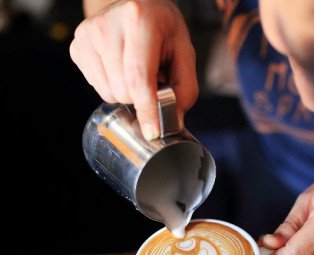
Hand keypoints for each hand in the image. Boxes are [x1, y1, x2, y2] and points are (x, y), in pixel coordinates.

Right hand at [70, 0, 197, 140]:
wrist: (138, 4)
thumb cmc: (163, 29)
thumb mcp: (184, 52)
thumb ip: (185, 87)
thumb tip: (174, 120)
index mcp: (140, 21)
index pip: (139, 77)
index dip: (147, 109)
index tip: (152, 131)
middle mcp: (108, 25)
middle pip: (123, 90)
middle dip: (141, 97)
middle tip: (152, 78)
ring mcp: (88, 35)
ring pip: (108, 92)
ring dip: (126, 92)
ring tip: (136, 69)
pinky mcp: (77, 46)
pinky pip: (96, 87)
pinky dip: (112, 85)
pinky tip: (120, 67)